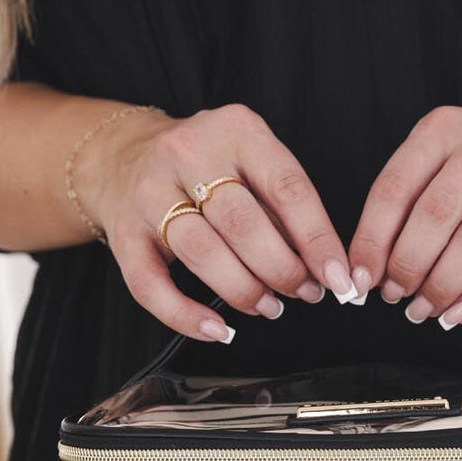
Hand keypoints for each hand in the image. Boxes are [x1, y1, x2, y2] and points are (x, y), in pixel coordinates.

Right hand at [83, 103, 355, 341]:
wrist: (122, 155)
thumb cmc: (204, 166)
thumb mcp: (250, 161)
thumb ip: (285, 208)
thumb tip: (324, 268)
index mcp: (236, 131)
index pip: (287, 189)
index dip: (317, 239)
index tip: (339, 277)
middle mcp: (188, 153)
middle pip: (243, 224)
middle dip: (281, 269)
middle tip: (303, 293)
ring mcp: (150, 192)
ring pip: (202, 252)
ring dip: (243, 290)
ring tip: (268, 306)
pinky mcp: (124, 233)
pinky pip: (151, 285)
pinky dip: (185, 315)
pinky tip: (217, 329)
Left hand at [347, 105, 461, 326]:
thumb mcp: (452, 157)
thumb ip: (414, 200)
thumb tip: (374, 265)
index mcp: (447, 128)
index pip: (394, 188)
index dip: (372, 241)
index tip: (362, 278)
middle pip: (434, 216)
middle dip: (407, 267)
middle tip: (398, 296)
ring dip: (443, 285)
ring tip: (427, 309)